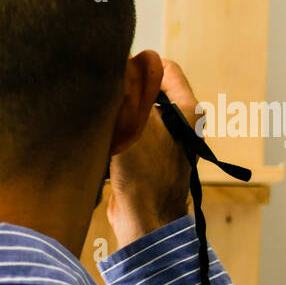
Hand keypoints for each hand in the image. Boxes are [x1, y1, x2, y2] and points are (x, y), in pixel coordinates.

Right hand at [106, 59, 196, 246]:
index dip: (139, 64)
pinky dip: (113, 134)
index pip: (164, 69)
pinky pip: (126, 135)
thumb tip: (117, 64)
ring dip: (115, 114)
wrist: (145, 221)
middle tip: (102, 93)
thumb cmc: (146, 172)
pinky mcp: (144, 160)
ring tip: (100, 119)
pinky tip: (99, 140)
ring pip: (133, 113)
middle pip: (146, 90)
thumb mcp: (136, 122)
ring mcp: (160, 143)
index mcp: (186, 110)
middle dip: (123, 90)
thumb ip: (128, 90)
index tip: (116, 71)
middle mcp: (177, 123)